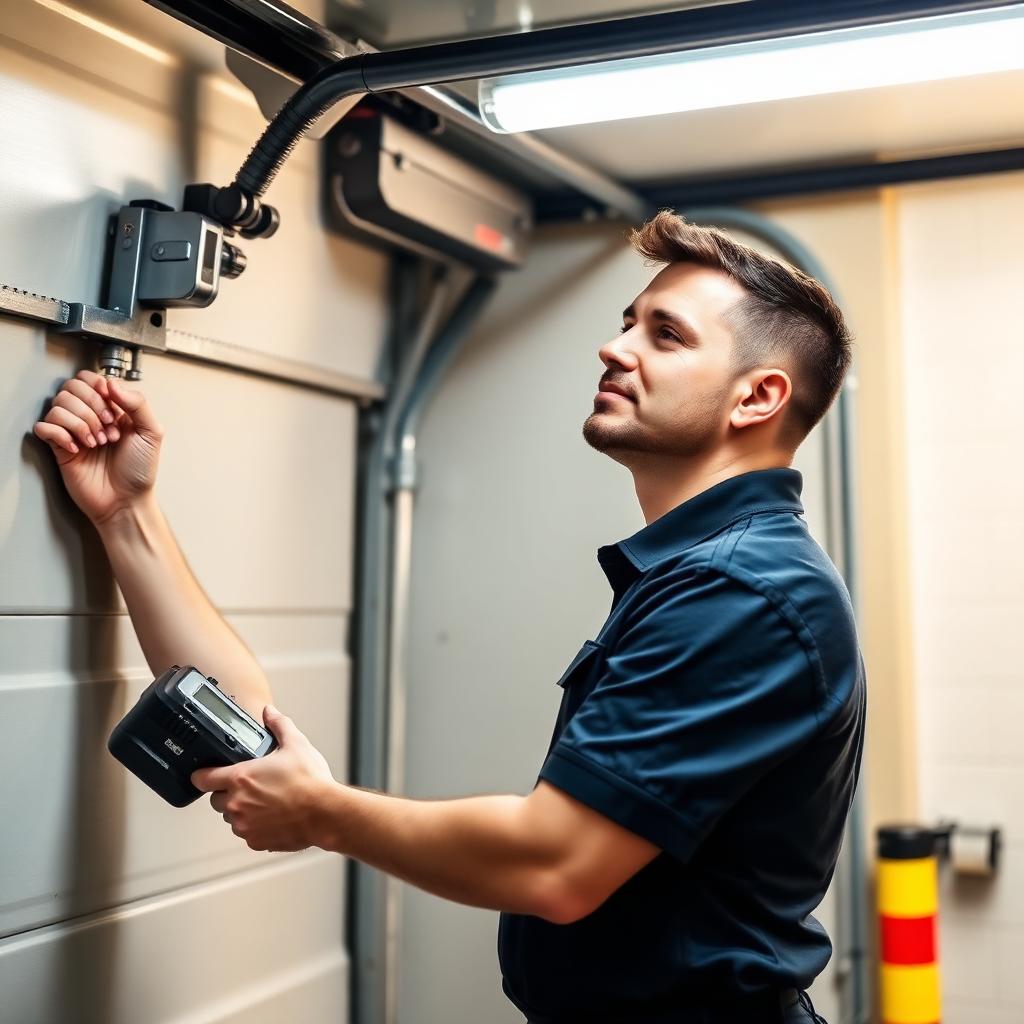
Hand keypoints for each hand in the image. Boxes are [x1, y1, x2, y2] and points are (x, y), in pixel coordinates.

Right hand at [32, 369, 163, 527]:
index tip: (113, 409)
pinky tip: (76, 448)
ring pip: (57, 405)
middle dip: (91, 407)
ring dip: (79, 423)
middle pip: (71, 388)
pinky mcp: (60, 448)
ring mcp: (73, 431)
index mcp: (112, 409)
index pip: (91, 379)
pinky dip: (59, 434)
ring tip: (96, 442)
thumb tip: (111, 383)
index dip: (99, 390)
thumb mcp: (151, 433)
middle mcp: (91, 416)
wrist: (126, 501)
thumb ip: (138, 404)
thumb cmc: (139, 471)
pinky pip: (44, 427)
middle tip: (107, 430)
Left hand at [192, 706, 336, 852]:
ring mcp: (244, 825)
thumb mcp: (296, 745)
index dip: (201, 775)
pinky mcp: (255, 841)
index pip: (203, 778)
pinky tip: (273, 816)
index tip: (203, 774)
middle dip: (228, 793)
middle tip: (250, 786)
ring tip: (265, 801)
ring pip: (232, 817)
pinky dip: (255, 826)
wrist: (325, 813)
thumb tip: (270, 712)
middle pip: (216, 800)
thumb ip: (279, 725)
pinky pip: (247, 833)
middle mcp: (237, 803)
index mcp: (240, 778)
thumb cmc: (310, 782)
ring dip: (241, 810)